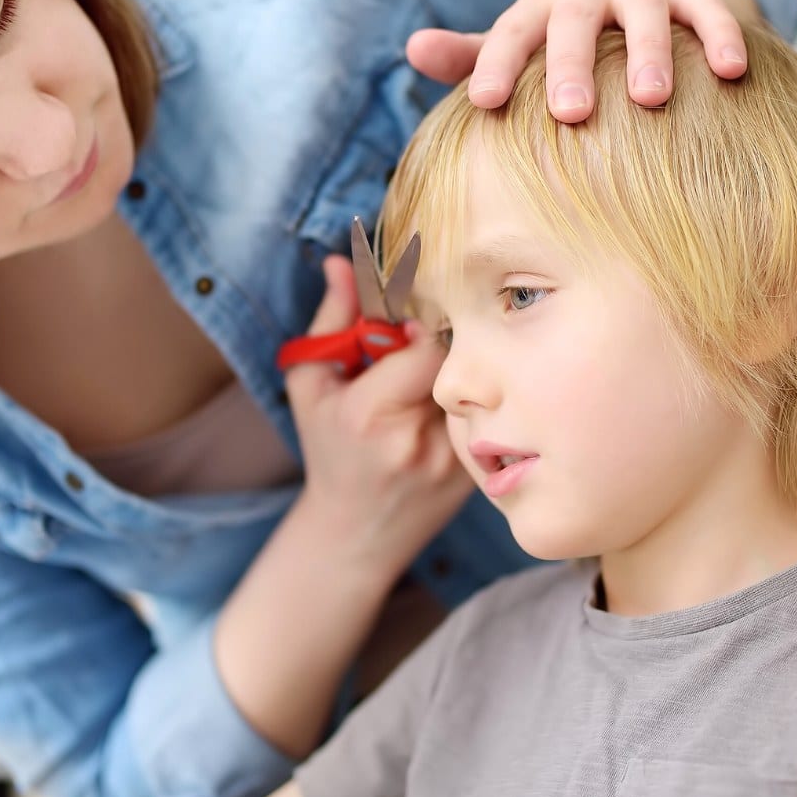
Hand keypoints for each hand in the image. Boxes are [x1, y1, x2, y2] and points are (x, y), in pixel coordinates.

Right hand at [285, 256, 472, 582]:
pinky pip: (483, 418)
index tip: (405, 335)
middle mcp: (414, 440)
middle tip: (416, 363)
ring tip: (425, 397)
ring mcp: (450, 462)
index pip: (422, 344)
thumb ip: (330, 321)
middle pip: (453, 363)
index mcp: (368, 414)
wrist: (357, 535)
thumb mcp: (313, 385)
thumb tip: (342, 262)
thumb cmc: (329, 450)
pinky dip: (470, 411)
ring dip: (456, 380)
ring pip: (474, 389)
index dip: (418, 331)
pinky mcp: (475, 475)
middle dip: (437, 352)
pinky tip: (443, 424)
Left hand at [407, 0, 755, 122]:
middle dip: (572, 63)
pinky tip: (733, 70)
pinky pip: (706, 7)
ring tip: (651, 99)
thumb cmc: (559, 45)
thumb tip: (414, 48)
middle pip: (575, 19)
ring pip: (645, 8)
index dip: (496, 65)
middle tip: (571, 114)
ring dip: (648, 49)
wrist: (630, 5)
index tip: (486, 104)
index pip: (509, 33)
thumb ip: (470, 57)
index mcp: (537, 8)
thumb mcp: (516, 48)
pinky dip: (720, 33)